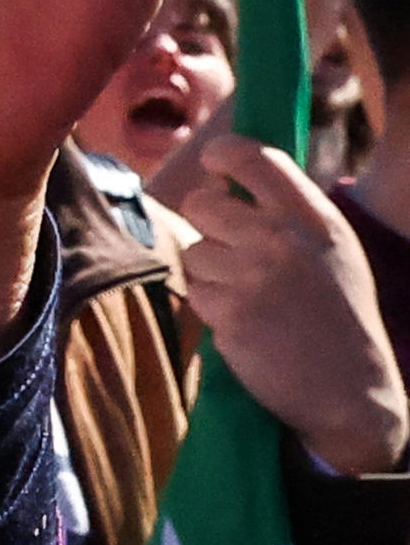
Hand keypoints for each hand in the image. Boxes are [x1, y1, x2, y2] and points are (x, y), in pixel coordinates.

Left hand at [150, 129, 409, 475]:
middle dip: (206, 224)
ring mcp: (252, 275)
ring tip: (251, 296)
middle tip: (230, 248)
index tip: (214, 164)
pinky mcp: (229, 313)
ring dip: (211, 273)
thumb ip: (288, 214)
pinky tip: (247, 324)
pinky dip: (212, 308)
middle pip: (201, 203)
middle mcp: (282, 239)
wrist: (351, 390)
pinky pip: (196, 293)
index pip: (255, 158)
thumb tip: (228, 179)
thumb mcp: (332, 251)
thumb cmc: (339, 317)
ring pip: (193, 252)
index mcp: (314, 219)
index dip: (223, 154)